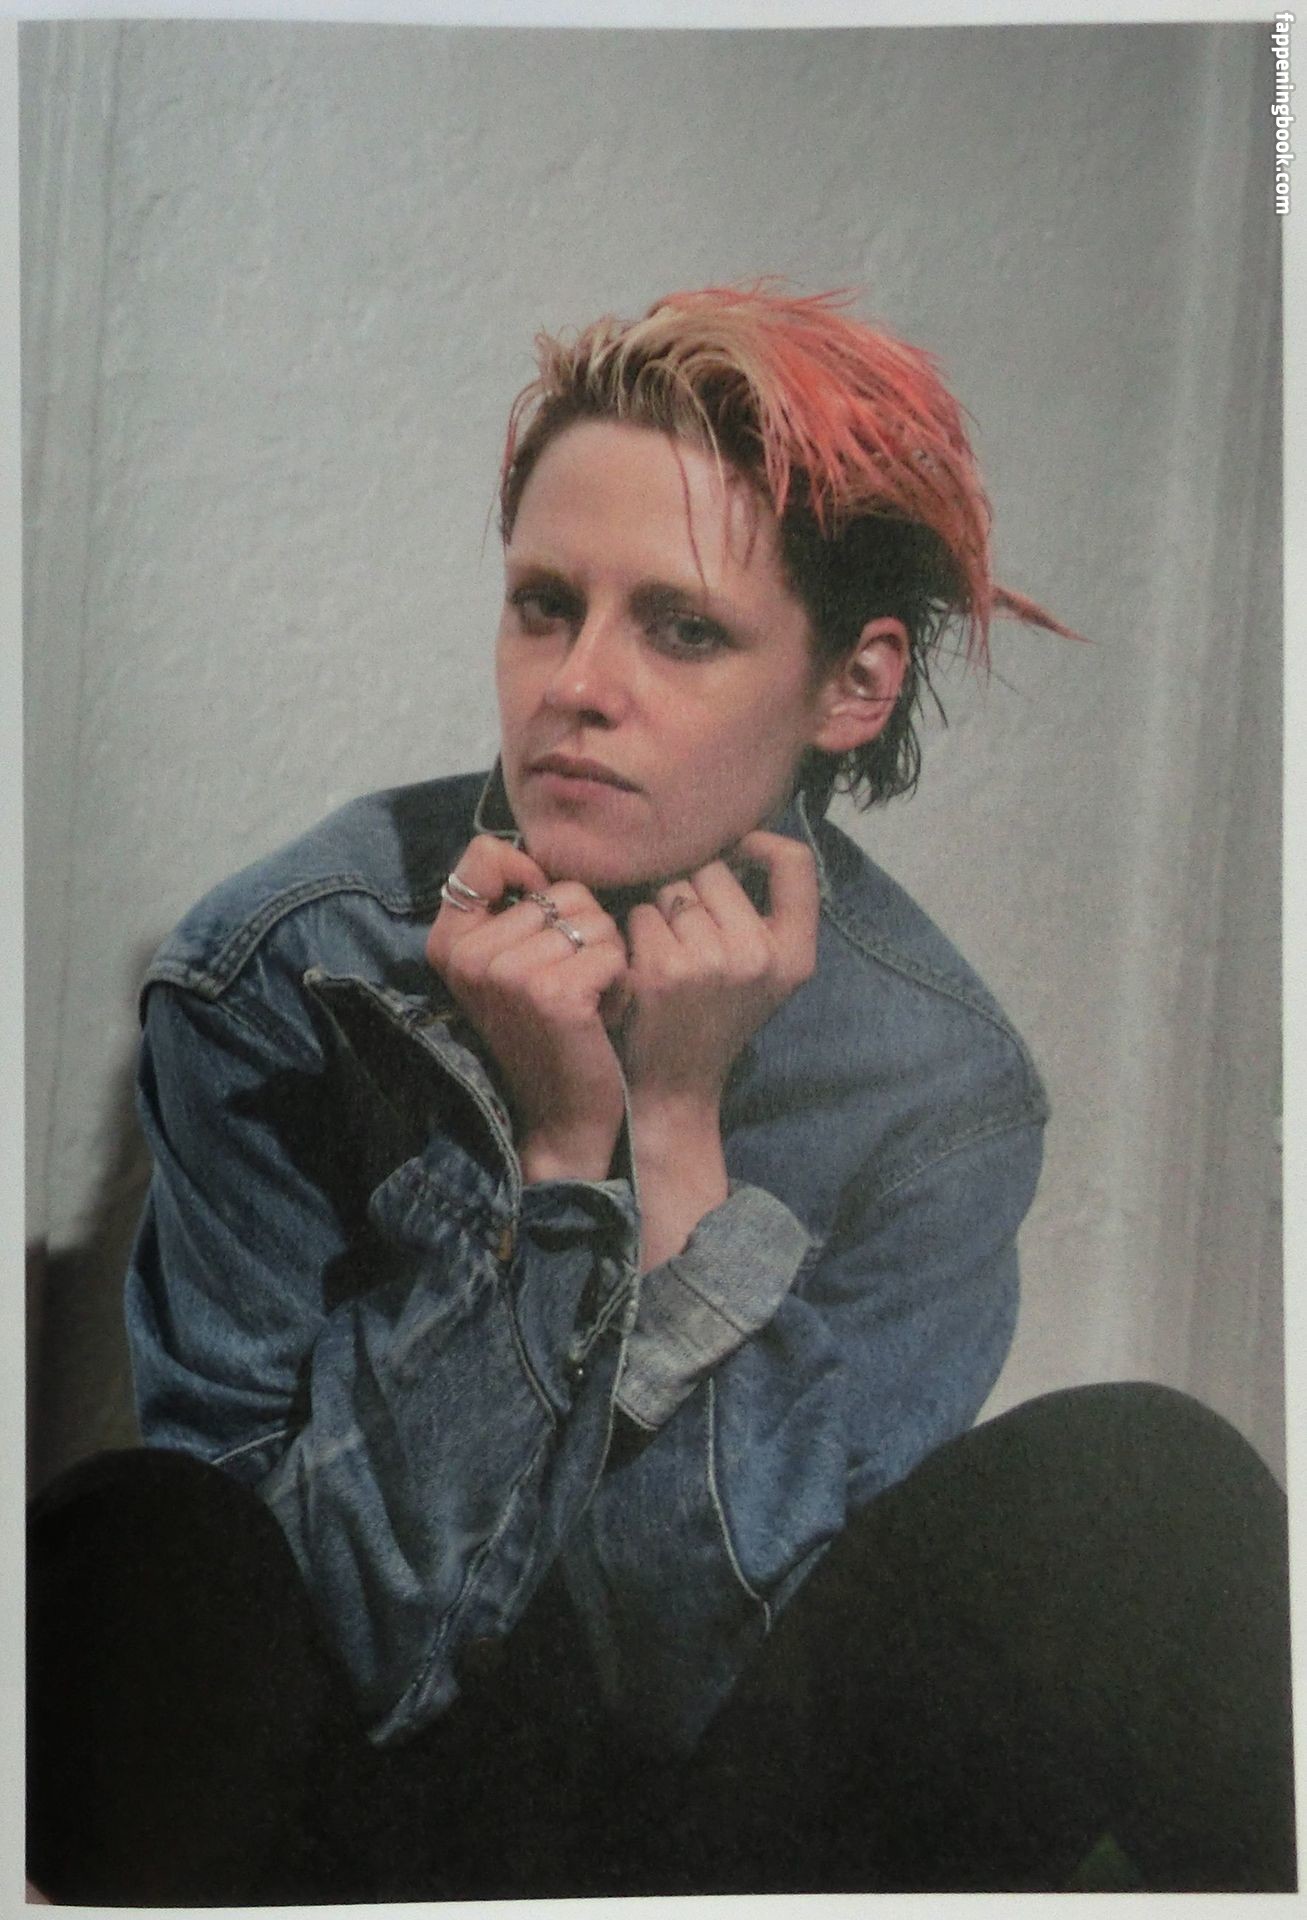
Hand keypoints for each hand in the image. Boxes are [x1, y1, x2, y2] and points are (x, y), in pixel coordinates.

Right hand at [425, 837, 628, 1182]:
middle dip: (584, 935)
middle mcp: (467, 955)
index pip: (483, 855)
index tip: (546, 920)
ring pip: (592, 919)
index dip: (530, 873)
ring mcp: (506, 974)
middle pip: (560, 890)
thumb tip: (538, 855)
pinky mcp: (551, 993)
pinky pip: (610, 950)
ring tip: (587, 1000)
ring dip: (606, 959)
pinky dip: (619, 982)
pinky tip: (601, 1016)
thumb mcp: (511, 966)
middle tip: (570, 987)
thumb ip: (510, 908)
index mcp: (448, 943)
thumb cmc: (550, 1030)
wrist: (564, 1116)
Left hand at [620, 831, 818, 1110]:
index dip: (760, 843)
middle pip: (715, 869)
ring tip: (667, 958)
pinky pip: (639, 915)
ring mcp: (712, 963)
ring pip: (671, 889)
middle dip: (692, 889)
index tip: (736, 853)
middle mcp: (760, 956)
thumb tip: (739, 834)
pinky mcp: (663, 970)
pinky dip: (632, 936)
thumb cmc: (714, 1018)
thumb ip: (765, 912)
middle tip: (688, 939)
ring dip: (659, 913)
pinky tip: (642, 970)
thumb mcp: (765, 974)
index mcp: (796, 956)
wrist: (675, 1089)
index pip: (794, 862)